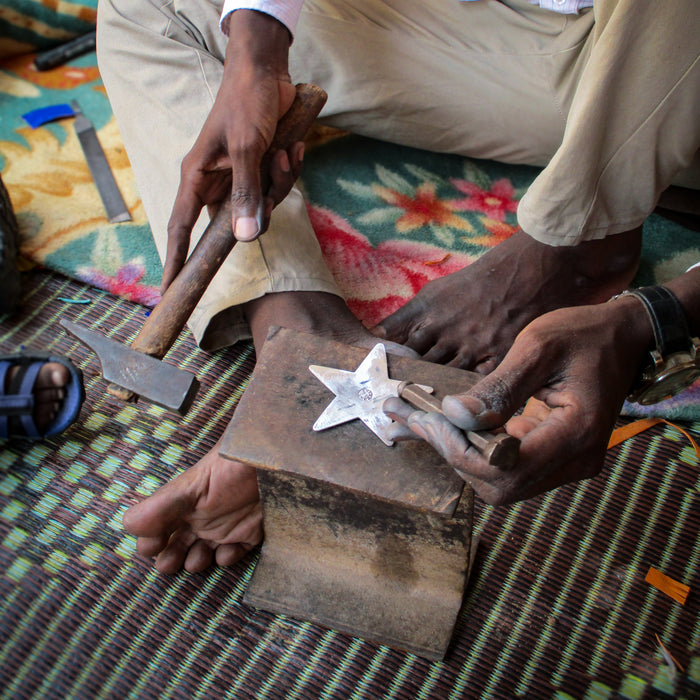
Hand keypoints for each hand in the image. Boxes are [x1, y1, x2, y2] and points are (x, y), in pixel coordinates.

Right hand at [161, 10, 301, 290]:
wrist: (267, 73)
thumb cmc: (246, 103)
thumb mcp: (246, 148)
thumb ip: (246, 193)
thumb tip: (245, 237)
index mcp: (197, 178)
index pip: (181, 228)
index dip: (177, 261)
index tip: (171, 291)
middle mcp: (215, 183)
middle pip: (235, 221)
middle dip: (261, 204)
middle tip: (271, 165)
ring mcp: (239, 179)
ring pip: (262, 207)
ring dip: (279, 182)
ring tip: (283, 149)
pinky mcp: (259, 173)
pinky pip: (276, 190)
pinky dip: (288, 172)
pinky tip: (293, 147)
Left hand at [385, 298, 651, 504]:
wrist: (621, 337)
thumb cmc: (582, 334)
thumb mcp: (537, 347)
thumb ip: (498, 386)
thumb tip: (454, 414)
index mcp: (576, 433)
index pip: (505, 469)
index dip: (461, 451)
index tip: (430, 419)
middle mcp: (576, 461)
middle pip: (499, 485)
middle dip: (454, 455)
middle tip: (419, 419)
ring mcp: (568, 464)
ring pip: (500, 482)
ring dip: (460, 454)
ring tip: (425, 420)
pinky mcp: (556, 457)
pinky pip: (508, 467)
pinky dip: (476, 450)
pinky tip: (451, 424)